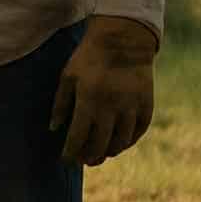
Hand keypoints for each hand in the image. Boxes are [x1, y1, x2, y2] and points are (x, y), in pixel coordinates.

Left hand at [51, 15, 157, 165]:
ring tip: (100, 155)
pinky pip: (139, 130)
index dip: (71, 152)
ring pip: (121, 141)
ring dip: (110, 152)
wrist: (123, 40)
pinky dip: (129, 141)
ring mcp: (131, 106)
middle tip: (83, 161)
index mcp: (89, 100)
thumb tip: (53, 129)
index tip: (65, 159)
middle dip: (90, 157)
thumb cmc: (89, 58)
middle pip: (100, 143)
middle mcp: (112, 106)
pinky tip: (120, 144)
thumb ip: (60, 104)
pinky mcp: (146, 103)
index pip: (78, 136)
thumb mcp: (68, 77)